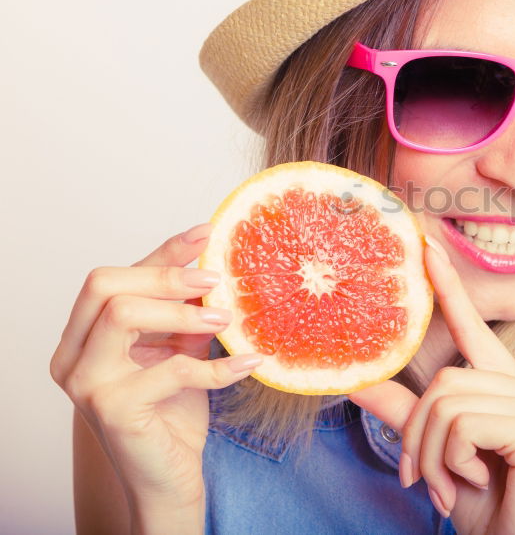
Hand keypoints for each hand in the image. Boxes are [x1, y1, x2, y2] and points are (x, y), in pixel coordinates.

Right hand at [49, 223, 263, 519]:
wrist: (168, 476)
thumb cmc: (171, 412)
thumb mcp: (180, 349)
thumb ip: (185, 312)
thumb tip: (214, 263)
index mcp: (81, 337)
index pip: (111, 278)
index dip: (162, 253)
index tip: (206, 232)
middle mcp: (72, 357)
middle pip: (104, 286)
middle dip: (165, 275)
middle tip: (216, 281)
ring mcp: (87, 384)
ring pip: (122, 314)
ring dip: (181, 312)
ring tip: (226, 319)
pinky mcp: (115, 410)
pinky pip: (170, 370)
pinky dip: (217, 365)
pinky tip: (248, 362)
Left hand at [349, 238, 514, 534]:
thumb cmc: (479, 501)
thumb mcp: (435, 452)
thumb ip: (404, 413)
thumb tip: (357, 382)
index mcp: (508, 386)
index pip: (473, 328)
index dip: (449, 287)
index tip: (428, 245)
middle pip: (444, 381)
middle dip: (419, 435)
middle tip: (422, 477)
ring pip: (448, 403)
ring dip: (433, 454)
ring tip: (449, 484)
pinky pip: (464, 424)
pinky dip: (452, 460)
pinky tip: (474, 480)